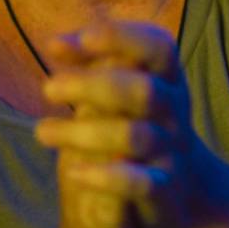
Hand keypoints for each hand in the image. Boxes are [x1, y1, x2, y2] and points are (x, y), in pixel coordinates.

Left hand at [35, 22, 228, 227]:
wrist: (185, 189)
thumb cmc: (143, 125)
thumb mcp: (127, 93)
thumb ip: (95, 66)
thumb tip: (54, 43)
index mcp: (167, 80)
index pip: (158, 47)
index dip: (123, 38)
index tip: (83, 38)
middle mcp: (174, 112)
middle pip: (143, 90)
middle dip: (93, 85)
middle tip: (48, 89)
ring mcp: (171, 150)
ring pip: (134, 136)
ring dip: (84, 132)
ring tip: (43, 132)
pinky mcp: (164, 188)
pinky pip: (139, 182)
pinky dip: (106, 177)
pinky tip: (74, 172)